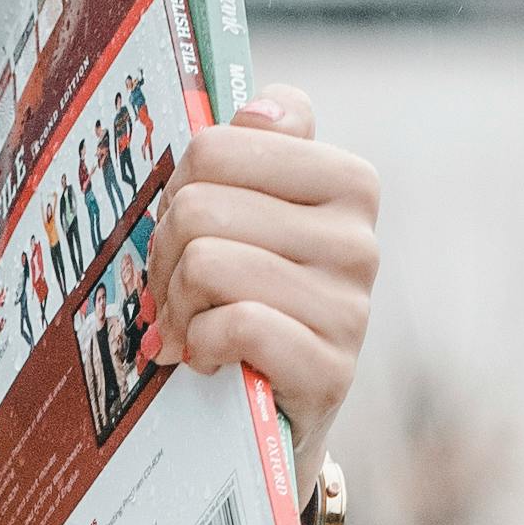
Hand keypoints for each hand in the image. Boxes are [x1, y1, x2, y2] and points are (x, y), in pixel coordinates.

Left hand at [147, 82, 375, 507]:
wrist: (276, 417)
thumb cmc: (249, 302)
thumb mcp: (249, 219)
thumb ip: (253, 151)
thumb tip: (259, 108)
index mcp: (345, 179)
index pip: (216, 147)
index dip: (178, 192)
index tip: (185, 229)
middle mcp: (358, 236)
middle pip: (199, 207)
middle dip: (165, 258)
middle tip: (175, 294)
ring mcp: (350, 304)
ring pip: (207, 263)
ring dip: (177, 308)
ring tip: (190, 329)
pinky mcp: (330, 368)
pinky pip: (236, 324)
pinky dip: (201, 346)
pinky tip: (209, 359)